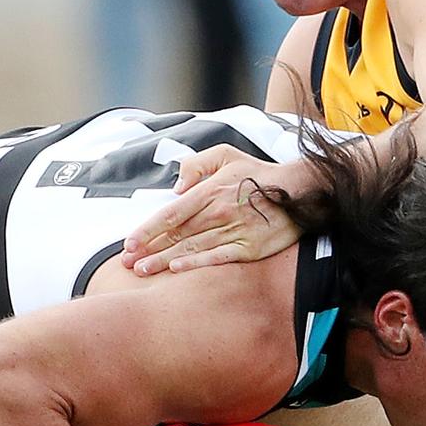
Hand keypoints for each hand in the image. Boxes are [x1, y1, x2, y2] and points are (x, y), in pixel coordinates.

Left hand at [122, 146, 309, 274]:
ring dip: (164, 261)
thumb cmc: (258, 173)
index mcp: (209, 190)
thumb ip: (197, 165)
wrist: (299, 190)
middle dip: (149, 249)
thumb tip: (177, 187)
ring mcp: (233, 231)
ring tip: (143, 271)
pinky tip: (178, 271)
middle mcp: (218, 212)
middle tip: (127, 263)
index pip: (171, 213)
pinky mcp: (248, 248)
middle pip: (176, 235)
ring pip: (192, 248)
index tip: (129, 242)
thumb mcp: (225, 155)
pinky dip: (197, 264)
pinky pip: (218, 258)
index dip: (148, 229)